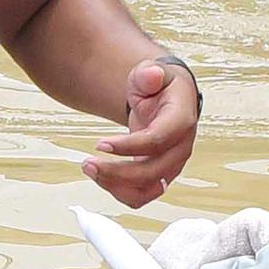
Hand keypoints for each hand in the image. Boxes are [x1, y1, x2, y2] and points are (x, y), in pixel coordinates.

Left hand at [86, 53, 198, 208]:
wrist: (165, 98)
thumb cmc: (158, 86)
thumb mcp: (150, 73)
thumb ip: (149, 74)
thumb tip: (151, 74)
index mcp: (181, 120)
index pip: (157, 140)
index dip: (128, 147)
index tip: (100, 144)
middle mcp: (181, 147)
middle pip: (152, 172)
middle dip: (116, 172)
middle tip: (87, 163)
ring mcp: (172, 165)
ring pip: (147, 189)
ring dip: (116, 185)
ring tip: (90, 169)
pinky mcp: (160, 175)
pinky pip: (142, 195)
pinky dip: (120, 191)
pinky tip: (101, 177)